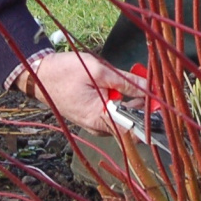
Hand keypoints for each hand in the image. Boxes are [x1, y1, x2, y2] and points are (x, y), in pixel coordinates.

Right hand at [16, 51, 147, 135]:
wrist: (39, 74)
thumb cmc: (65, 71)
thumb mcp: (99, 71)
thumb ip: (127, 82)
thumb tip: (152, 89)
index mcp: (100, 119)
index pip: (134, 129)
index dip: (151, 117)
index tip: (162, 102)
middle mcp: (99, 127)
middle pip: (131, 122)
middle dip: (143, 104)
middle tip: (147, 82)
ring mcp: (95, 124)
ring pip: (123, 117)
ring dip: (132, 101)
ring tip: (132, 79)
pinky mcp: (92, 117)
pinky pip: (113, 113)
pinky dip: (121, 101)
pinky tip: (120, 85)